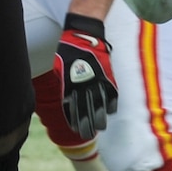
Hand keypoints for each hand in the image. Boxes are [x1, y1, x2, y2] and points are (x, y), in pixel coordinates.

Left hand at [54, 14, 119, 136]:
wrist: (85, 36)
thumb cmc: (68, 52)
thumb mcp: (60, 69)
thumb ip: (64, 85)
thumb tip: (66, 100)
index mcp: (70, 84)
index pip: (71, 107)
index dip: (73, 120)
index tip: (74, 129)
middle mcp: (84, 85)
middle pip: (86, 110)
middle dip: (86, 124)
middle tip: (87, 134)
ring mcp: (97, 81)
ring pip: (100, 106)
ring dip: (100, 118)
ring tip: (100, 128)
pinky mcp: (108, 77)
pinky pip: (112, 95)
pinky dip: (111, 104)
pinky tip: (110, 112)